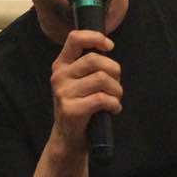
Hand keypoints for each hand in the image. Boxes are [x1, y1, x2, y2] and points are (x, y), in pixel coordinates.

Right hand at [49, 29, 121, 152]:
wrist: (68, 138)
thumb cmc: (80, 105)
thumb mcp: (78, 81)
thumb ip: (88, 65)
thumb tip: (108, 49)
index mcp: (61, 64)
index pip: (75, 38)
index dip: (95, 38)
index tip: (110, 46)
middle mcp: (59, 75)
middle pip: (96, 60)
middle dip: (115, 71)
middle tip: (116, 84)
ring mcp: (63, 92)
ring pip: (102, 79)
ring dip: (117, 90)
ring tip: (115, 99)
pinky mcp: (71, 109)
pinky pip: (102, 99)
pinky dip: (115, 104)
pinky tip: (113, 109)